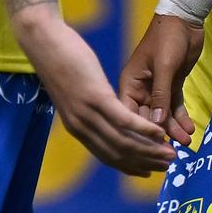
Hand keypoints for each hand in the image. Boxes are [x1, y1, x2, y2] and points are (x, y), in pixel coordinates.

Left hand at [12, 9, 172, 176]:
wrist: (41, 40)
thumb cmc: (58, 61)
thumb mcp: (73, 94)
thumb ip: (88, 110)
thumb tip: (103, 117)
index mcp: (76, 127)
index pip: (106, 156)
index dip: (129, 167)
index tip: (148, 172)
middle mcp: (81, 126)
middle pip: (119, 154)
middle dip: (146, 162)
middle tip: (168, 165)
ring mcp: (88, 112)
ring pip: (124, 141)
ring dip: (151, 151)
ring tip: (171, 153)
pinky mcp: (95, 96)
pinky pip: (124, 120)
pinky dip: (144, 130)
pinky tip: (160, 131)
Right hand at [118, 14, 205, 145]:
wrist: (185, 21)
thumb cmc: (168, 40)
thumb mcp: (164, 67)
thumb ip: (160, 96)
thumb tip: (156, 124)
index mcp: (130, 82)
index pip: (128, 113)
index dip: (138, 131)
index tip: (151, 149)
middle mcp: (140, 89)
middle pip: (146, 118)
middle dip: (160, 134)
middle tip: (173, 152)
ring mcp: (156, 88)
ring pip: (163, 115)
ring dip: (174, 129)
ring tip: (187, 142)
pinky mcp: (171, 86)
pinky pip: (174, 107)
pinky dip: (181, 118)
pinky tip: (190, 129)